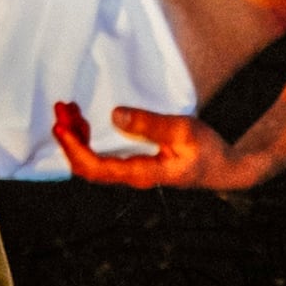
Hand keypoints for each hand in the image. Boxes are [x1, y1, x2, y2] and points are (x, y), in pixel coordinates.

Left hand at [52, 101, 253, 190]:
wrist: (224, 169)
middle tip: (61, 108)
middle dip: (69, 139)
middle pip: (87, 167)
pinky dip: (88, 138)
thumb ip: (150, 125)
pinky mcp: (134, 165)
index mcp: (142, 172)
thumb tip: (115, 117)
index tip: (61, 126)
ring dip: (76, 137)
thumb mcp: (183, 131)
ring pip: (92, 161)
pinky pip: (101, 156)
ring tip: (69, 110)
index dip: (74, 149)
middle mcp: (131, 177)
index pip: (96, 168)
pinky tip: (85, 120)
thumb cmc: (207, 149)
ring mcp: (131, 172)